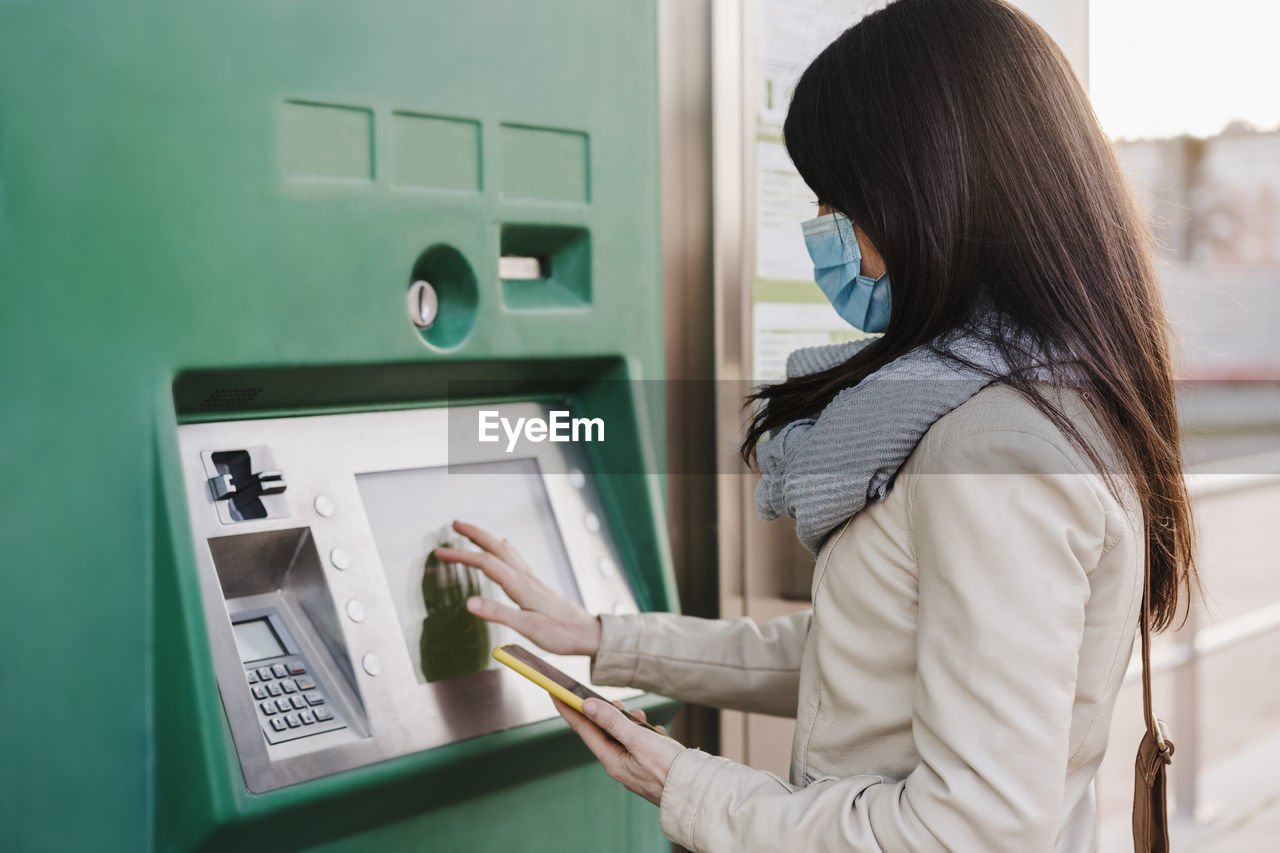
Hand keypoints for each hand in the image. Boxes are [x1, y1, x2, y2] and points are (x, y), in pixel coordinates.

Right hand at [437, 520, 602, 656]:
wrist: (590, 634)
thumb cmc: (562, 634)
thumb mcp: (528, 629)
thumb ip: (498, 614)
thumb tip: (469, 603)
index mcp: (521, 587)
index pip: (485, 564)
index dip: (461, 555)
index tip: (439, 552)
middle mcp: (527, 579)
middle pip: (497, 549)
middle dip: (474, 535)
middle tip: (455, 524)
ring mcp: (533, 582)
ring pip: (506, 552)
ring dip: (487, 540)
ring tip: (472, 533)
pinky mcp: (538, 588)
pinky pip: (516, 561)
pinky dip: (503, 550)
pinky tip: (505, 551)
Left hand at [553, 697, 684, 806]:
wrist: (697, 792)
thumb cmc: (668, 769)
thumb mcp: (639, 740)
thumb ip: (612, 721)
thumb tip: (587, 705)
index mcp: (612, 760)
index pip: (583, 729)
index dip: (568, 709)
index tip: (555, 692)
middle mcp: (620, 764)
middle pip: (604, 732)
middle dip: (608, 714)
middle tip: (616, 703)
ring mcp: (635, 766)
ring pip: (625, 736)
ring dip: (631, 723)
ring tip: (641, 717)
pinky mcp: (650, 765)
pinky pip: (642, 743)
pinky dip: (647, 733)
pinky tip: (658, 732)